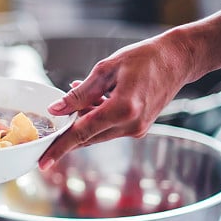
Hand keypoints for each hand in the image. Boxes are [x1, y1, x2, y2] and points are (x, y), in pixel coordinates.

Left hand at [39, 34, 191, 169]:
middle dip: (68, 133)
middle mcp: (131, 125)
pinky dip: (96, 118)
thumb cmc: (144, 58)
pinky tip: (92, 100)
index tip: (43, 162)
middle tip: (49, 129)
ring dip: (83, 120)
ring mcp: (137, 129)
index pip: (82, 133)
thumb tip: (56, 109)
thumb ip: (79, 93)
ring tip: (76, 96)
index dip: (60, 148)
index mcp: (122, 109)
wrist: (177, 60)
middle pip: (88, 137)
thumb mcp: (106, 69)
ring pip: (98, 133)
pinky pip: (109, 128)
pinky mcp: (139, 128)